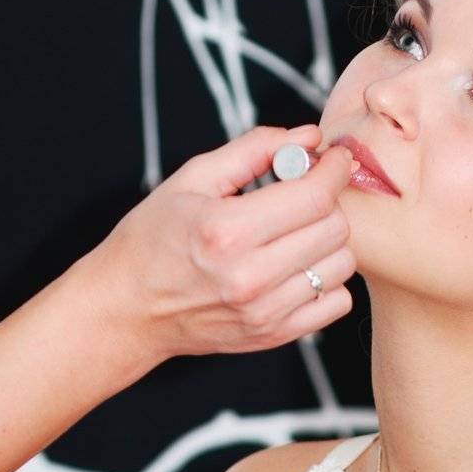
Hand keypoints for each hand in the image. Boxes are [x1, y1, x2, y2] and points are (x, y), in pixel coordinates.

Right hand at [84, 122, 359, 365]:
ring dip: (329, 242)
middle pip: (334, 230)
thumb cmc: (155, 237)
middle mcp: (251, 276)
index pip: (314, 197)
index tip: (334, 158)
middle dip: (329, 202)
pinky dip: (328, 280)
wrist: (130, 308)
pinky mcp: (275, 335)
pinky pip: (335, 303)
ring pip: (341, 266)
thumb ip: (253, 150)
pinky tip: (300, 267)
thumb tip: (308, 136)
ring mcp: (266, 312)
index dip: (334, 170)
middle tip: (307, 194)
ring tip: (299, 232)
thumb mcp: (192, 179)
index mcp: (227, 230)